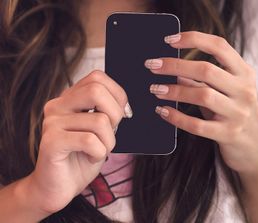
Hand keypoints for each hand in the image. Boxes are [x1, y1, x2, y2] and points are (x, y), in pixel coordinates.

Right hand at [28, 70, 130, 213]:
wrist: (58, 187)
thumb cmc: (82, 157)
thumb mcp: (100, 130)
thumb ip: (107, 112)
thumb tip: (125, 106)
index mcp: (69, 98)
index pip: (97, 77)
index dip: (117, 94)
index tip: (121, 115)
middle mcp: (57, 105)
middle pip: (96, 90)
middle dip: (115, 114)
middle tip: (111, 133)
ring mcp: (52, 123)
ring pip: (99, 121)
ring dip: (109, 142)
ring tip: (98, 151)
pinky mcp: (51, 142)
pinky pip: (90, 141)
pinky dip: (99, 153)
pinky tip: (91, 158)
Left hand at [146, 31, 257, 174]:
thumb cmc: (238, 113)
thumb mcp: (229, 91)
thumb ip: (206, 80)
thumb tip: (175, 68)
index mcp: (245, 73)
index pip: (220, 46)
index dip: (193, 39)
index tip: (169, 40)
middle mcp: (244, 90)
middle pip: (206, 70)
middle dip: (175, 65)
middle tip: (152, 65)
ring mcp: (238, 113)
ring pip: (202, 95)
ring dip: (174, 90)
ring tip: (155, 89)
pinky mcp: (229, 134)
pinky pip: (197, 125)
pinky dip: (177, 117)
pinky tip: (163, 111)